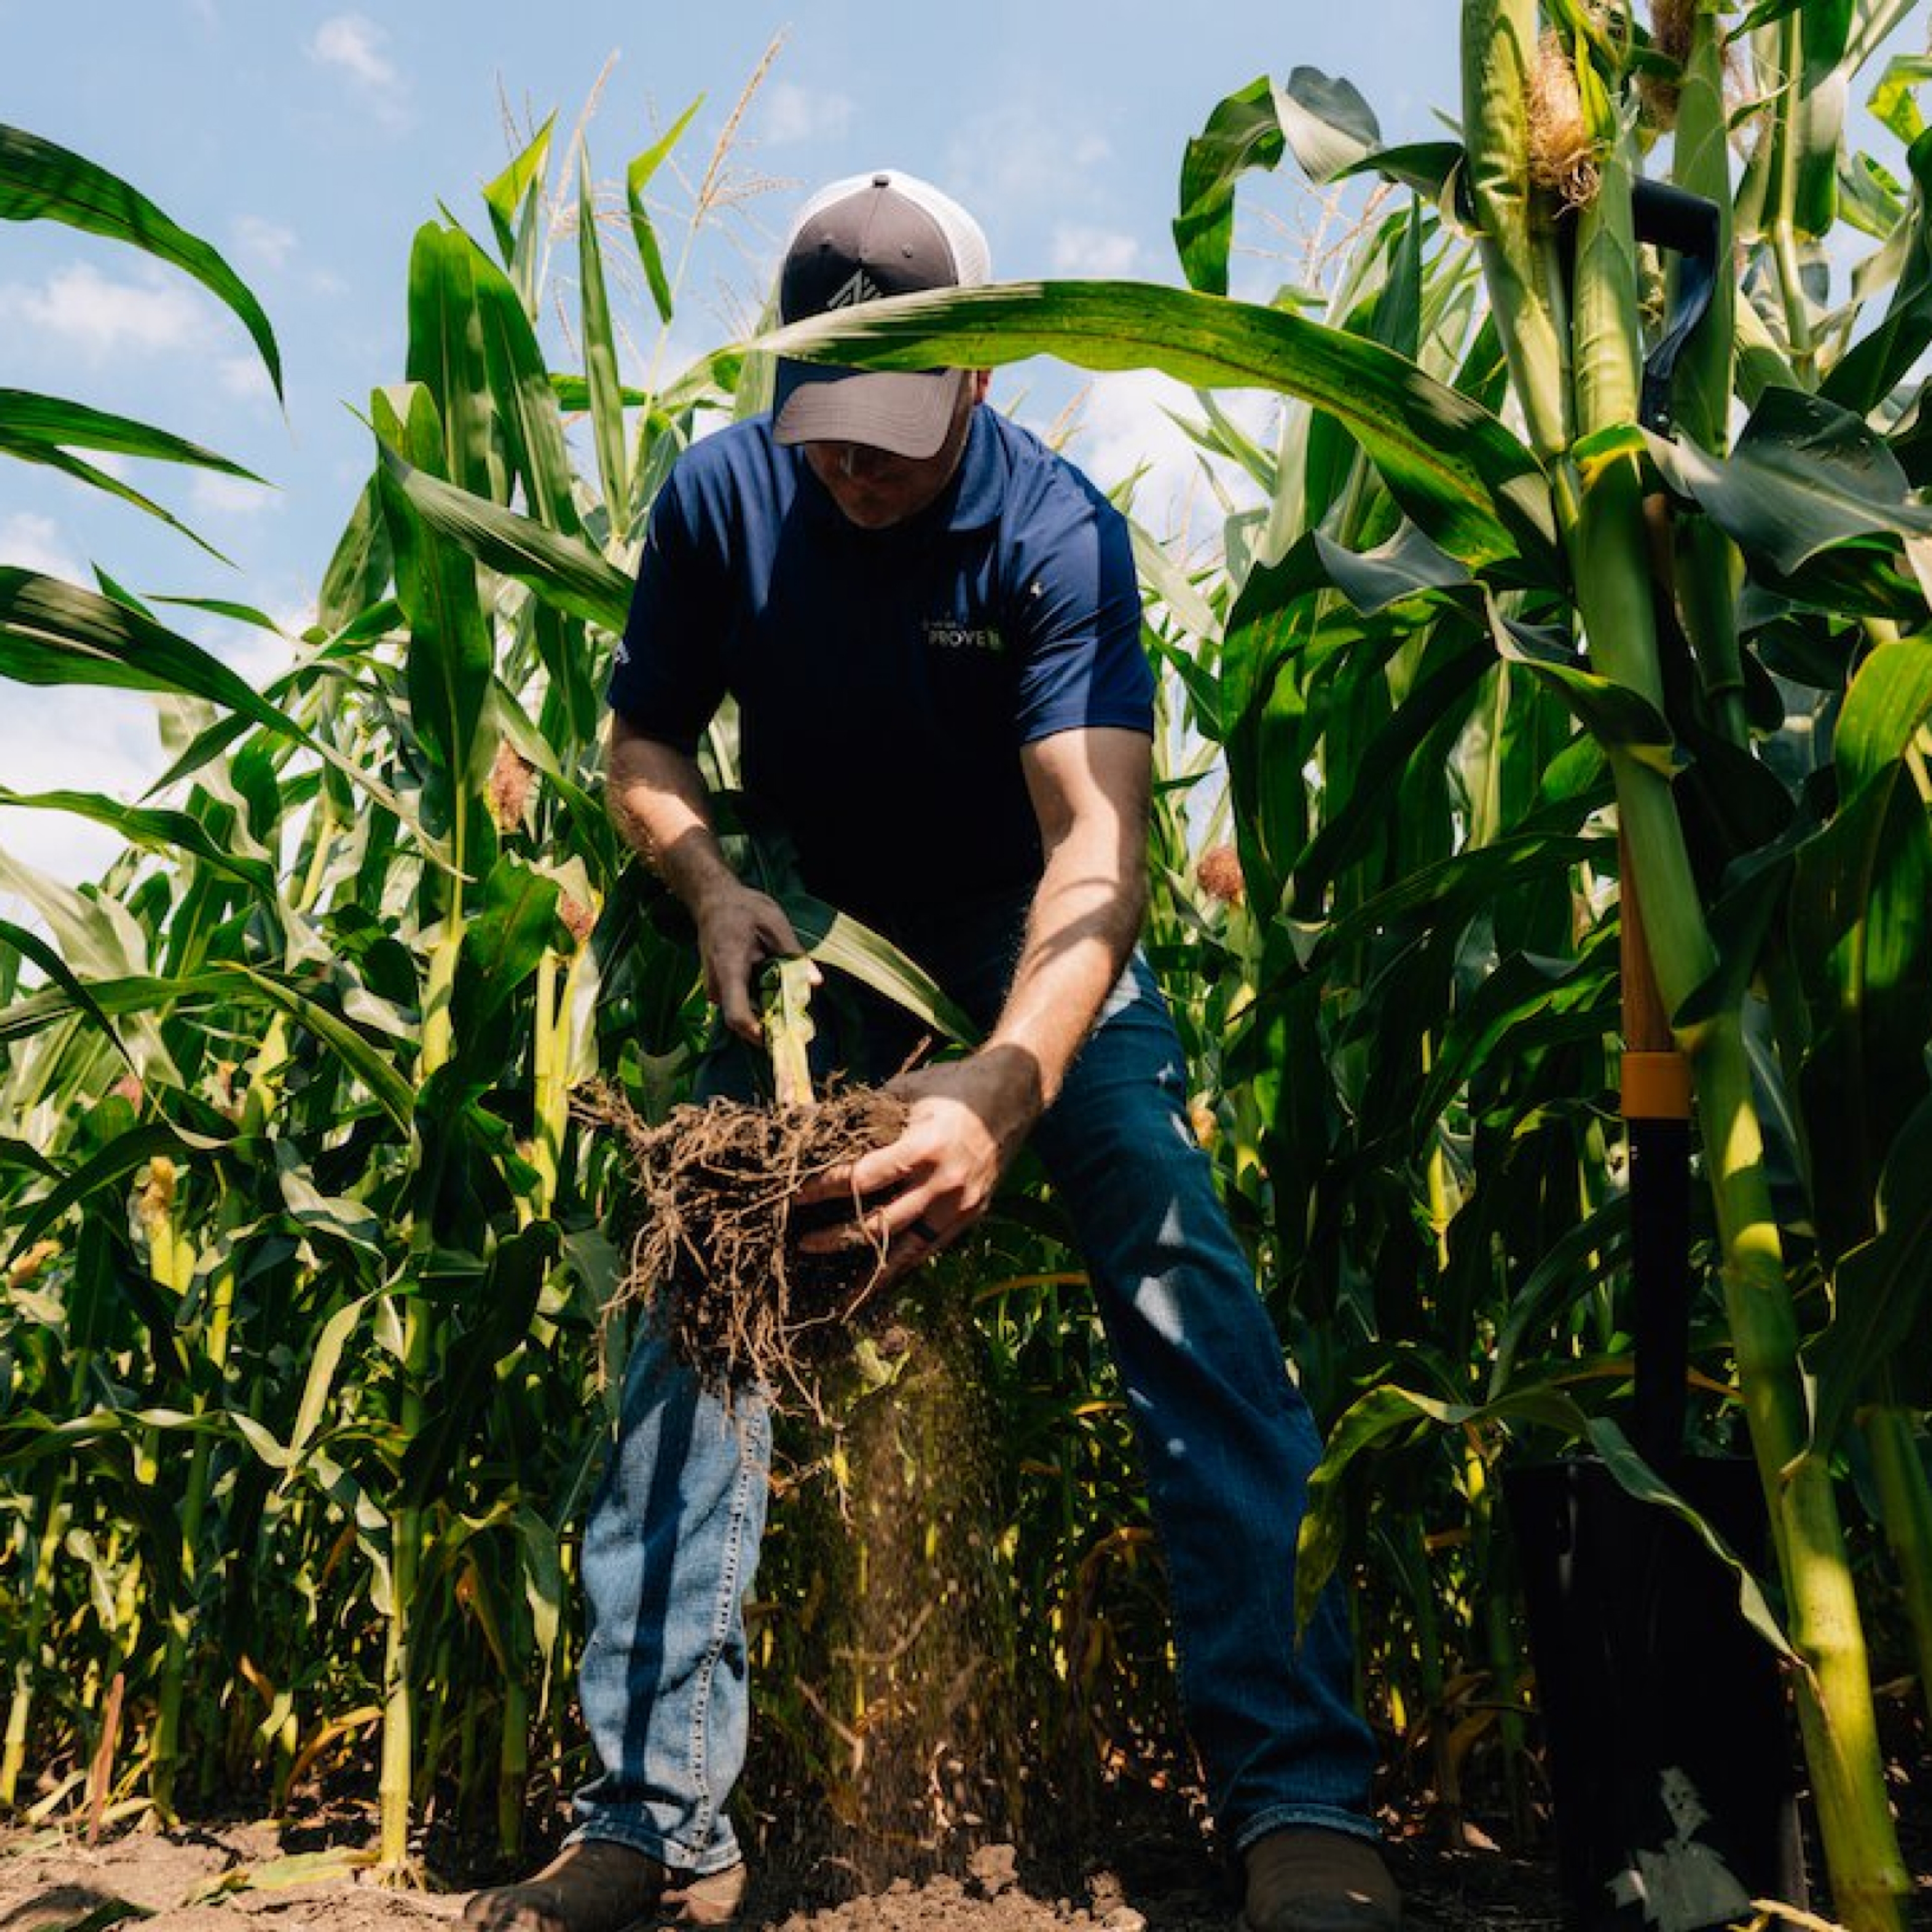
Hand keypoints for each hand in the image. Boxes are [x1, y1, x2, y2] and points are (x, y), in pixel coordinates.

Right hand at [692, 879, 816, 1041]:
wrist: (713, 900)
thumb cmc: (744, 909)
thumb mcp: (775, 925)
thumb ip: (793, 955)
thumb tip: (815, 982)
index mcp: (729, 969)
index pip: (738, 1016)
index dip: (759, 1034)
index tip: (783, 1039)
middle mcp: (717, 985)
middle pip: (743, 1020)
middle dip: (771, 1025)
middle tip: (800, 1024)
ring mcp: (715, 988)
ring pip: (744, 1012)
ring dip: (767, 1011)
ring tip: (790, 998)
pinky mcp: (720, 988)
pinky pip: (741, 1003)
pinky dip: (760, 1001)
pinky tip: (774, 986)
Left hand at [796, 1048, 1043, 1276]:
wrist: (1014, 1094)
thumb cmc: (953, 1087)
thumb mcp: (906, 1091)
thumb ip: (863, 1113)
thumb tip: (812, 1125)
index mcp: (923, 1149)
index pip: (862, 1179)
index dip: (824, 1189)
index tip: (796, 1195)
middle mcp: (943, 1184)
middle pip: (879, 1223)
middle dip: (836, 1237)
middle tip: (803, 1243)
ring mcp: (960, 1205)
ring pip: (906, 1249)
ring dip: (868, 1268)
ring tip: (837, 1289)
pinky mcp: (971, 1215)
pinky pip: (930, 1248)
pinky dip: (902, 1266)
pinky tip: (878, 1281)